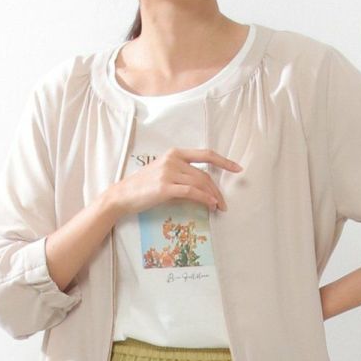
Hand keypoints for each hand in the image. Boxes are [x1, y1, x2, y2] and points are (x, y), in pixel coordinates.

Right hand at [108, 147, 242, 217]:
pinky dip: (204, 198)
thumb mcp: (164, 174)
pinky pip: (191, 192)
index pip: (205, 154)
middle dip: (217, 190)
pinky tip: (210, 204)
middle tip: (224, 203)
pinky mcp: (165, 187)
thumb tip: (204, 189)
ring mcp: (169, 172)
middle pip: (204, 174)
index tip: (237, 168)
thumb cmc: (144, 187)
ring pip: (200, 183)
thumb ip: (183, 176)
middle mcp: (173, 159)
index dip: (224, 161)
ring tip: (218, 207)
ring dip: (213, 197)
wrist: (123, 195)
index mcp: (174, 153)